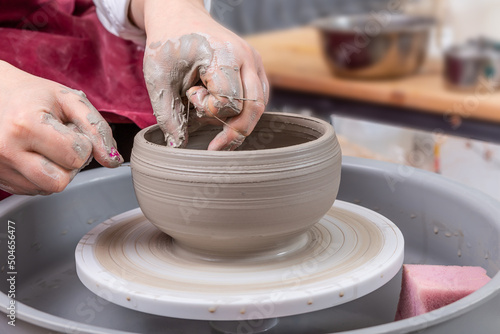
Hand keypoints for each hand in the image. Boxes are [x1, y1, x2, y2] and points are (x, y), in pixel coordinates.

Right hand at [0, 61, 122, 194]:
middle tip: (60, 142)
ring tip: (46, 148)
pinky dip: (40, 176)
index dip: (82, 143)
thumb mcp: (68, 100)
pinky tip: (33, 154)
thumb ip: (97, 128)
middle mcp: (6, 150)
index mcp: (25, 125)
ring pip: (46, 189)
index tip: (69, 129)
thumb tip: (113, 160)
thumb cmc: (32, 95)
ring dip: (56, 172)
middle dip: (70, 164)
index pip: (76, 156)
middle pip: (60, 182)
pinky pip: (32, 190)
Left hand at [132, 0, 268, 149]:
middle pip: (253, 108)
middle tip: (214, 146)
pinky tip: (222, 111)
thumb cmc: (168, 43)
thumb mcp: (159, 79)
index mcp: (223, 54)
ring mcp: (255, 61)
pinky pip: (258, 98)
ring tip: (211, 114)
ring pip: (259, 106)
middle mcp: (246, 56)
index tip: (190, 96)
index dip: (209, 110)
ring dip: (238, 120)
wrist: (178, 15)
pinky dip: (243, 111)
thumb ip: (167, 115)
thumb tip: (178, 146)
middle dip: (233, 131)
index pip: (229, 101)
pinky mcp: (256, 67)